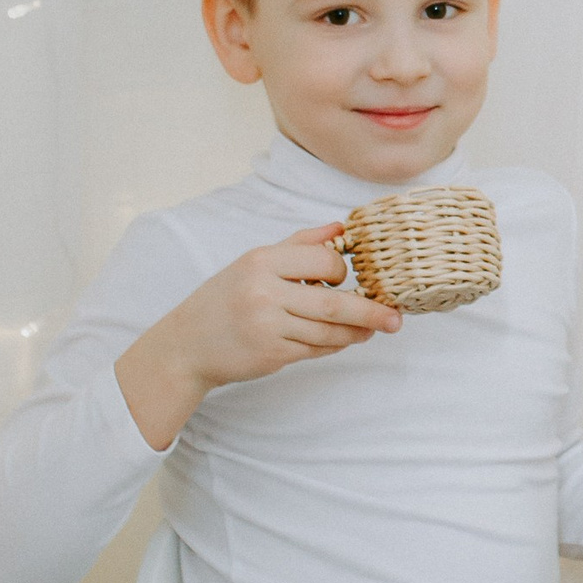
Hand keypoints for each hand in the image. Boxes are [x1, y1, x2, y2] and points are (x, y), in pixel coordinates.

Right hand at [116, 224, 400, 449]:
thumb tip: (341, 228)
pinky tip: (341, 341)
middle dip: (372, 312)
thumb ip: (299, 244)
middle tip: (396, 319)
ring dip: (356, 333)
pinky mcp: (272, 353)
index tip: (345, 279)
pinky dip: (334, 346)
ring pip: (331, 331)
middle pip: (336, 302)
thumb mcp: (254, 263)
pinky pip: (318, 350)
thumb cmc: (226, 299)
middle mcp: (264, 291)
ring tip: (371, 331)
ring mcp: (267, 325)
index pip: (326, 261)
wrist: (186, 346)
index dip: (343, 272)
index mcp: (262, 261)